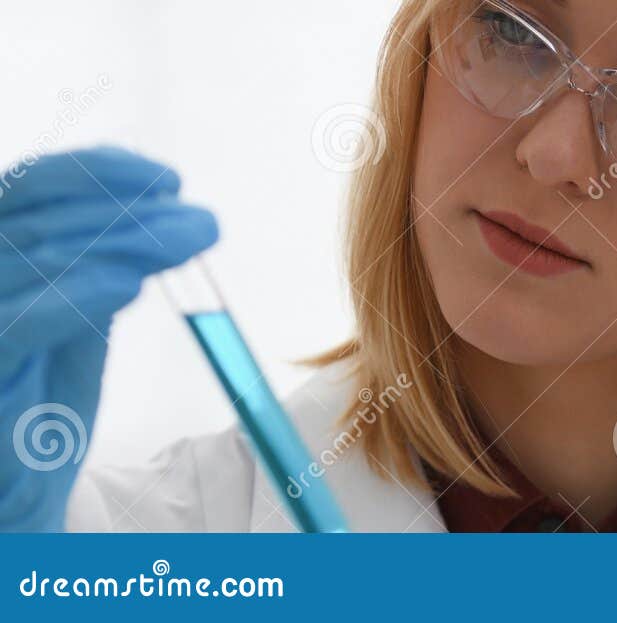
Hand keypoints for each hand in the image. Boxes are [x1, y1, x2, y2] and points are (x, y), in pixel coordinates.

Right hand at [0, 147, 216, 530]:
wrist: (9, 496)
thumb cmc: (38, 405)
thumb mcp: (76, 317)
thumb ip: (101, 262)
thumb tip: (168, 211)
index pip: (29, 186)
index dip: (97, 171)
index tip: (170, 180)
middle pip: (35, 218)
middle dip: (127, 210)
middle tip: (202, 224)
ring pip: (27, 257)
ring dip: (118, 243)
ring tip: (185, 242)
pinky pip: (10, 325)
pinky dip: (70, 296)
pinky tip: (125, 285)